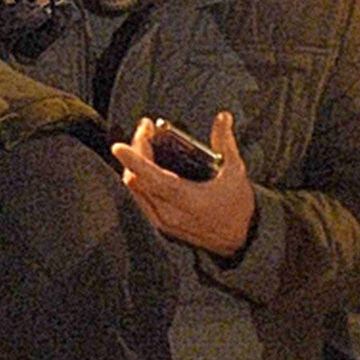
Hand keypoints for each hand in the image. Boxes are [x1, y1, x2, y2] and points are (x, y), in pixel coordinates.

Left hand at [113, 111, 253, 257]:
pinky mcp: (161, 226)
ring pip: (134, 190)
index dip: (132, 160)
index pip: (150, 177)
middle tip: (145, 131)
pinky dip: (139, 181)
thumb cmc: (238, 208)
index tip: (118, 146)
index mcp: (184, 197)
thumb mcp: (235, 172)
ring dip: (134, 166)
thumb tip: (223, 116)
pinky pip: (140, 200)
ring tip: (145, 144)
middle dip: (136, 152)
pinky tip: (147, 167)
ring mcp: (162, 221)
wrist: (241, 243)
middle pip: (136, 179)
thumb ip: (225, 142)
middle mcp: (168, 212)